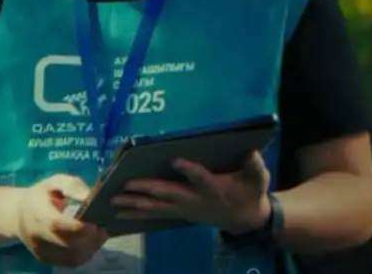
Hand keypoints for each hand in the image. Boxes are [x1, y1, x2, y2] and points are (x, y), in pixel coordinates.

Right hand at [14, 174, 108, 267]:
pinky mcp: (46, 259)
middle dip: (90, 238)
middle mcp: (37, 236)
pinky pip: (71, 262)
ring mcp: (41, 251)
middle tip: (103, 227)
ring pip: (73, 257)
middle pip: (67, 244)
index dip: (78, 227)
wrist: (17, 214)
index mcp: (37, 213)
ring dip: (91, 247)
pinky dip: (85, 253)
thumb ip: (73, 186)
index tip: (95, 222)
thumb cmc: (41, 195)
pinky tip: (90, 242)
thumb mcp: (54, 182)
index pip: (57, 225)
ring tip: (99, 234)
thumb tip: (90, 196)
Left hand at [111, 151, 271, 234]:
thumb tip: (251, 151)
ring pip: (157, 207)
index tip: (176, 160)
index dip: (190, 171)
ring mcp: (185, 209)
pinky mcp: (178, 213)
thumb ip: (255, 166)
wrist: (245, 220)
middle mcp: (195, 200)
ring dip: (134, 204)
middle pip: (169, 194)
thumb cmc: (250, 192)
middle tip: (127, 183)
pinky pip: (155, 214)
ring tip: (113, 201)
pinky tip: (118, 212)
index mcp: (215, 189)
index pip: (202, 179)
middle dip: (148, 189)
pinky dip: (136, 213)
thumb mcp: (258, 178)